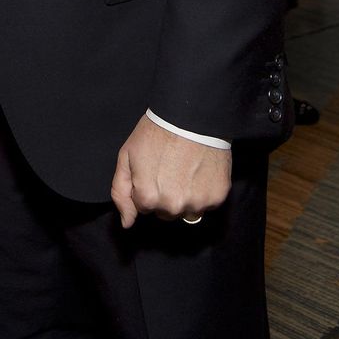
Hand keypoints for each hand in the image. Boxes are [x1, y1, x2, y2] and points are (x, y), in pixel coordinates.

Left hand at [111, 115, 230, 228]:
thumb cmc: (156, 132)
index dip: (146, 186)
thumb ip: (121, 192)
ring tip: (185, 169)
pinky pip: (207, 204)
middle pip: (165, 211)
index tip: (153, 168)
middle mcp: (173, 206)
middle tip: (169, 167)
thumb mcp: (126, 156)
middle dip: (165, 194)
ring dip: (185, 196)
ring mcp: (197, 203)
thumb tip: (127, 222)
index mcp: (148, 198)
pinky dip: (203, 191)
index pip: (143, 206)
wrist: (190, 116)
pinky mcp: (217, 197)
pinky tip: (199, 171)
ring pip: (187, 210)